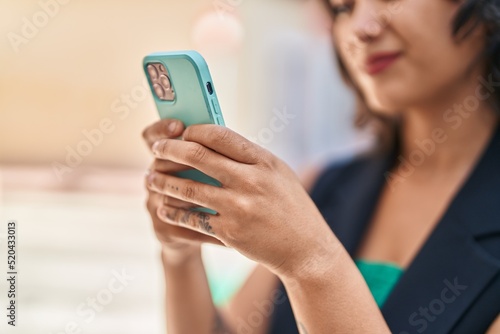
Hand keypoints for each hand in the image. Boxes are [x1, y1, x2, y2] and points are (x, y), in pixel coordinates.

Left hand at [146, 124, 338, 277]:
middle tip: (156, 148)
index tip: (182, 132)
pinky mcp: (229, 232)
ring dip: (164, 181)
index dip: (194, 130)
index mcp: (263, 162)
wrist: (305, 248)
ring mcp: (238, 208)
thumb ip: (250, 157)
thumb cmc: (292, 207)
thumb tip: (214, 142)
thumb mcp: (279, 173)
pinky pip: (192, 218)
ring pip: (188, 188)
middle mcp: (250, 181)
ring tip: (151, 178)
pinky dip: (174, 212)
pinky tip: (164, 207)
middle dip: (169, 149)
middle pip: (197, 156)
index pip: (220, 135)